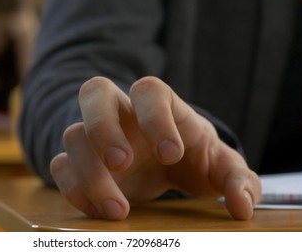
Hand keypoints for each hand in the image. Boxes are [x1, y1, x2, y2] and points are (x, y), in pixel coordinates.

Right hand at [50, 76, 261, 220]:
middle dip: (103, 127)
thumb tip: (241, 207)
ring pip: (72, 135)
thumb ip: (238, 181)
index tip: (171, 155)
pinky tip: (101, 210)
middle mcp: (123, 114)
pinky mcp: (81, 162)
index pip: (150, 91)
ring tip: (119, 210)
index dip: (155, 118)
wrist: (169, 164)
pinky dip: (75, 189)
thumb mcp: (222, 167)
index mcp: (161, 106)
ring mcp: (97, 136)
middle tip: (122, 164)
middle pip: (94, 92)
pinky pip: (61, 166)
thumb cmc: (196, 157)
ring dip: (89, 173)